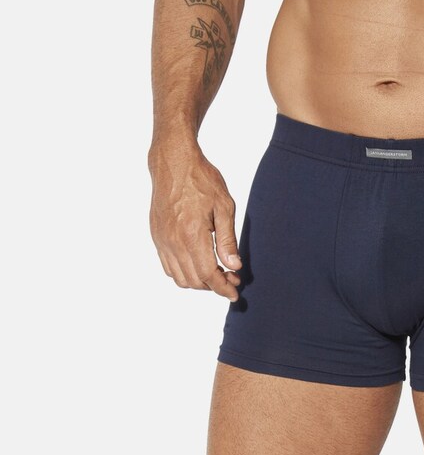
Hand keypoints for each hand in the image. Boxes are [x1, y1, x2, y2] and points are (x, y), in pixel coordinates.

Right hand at [148, 139, 240, 301]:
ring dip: (199, 282)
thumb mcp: (224, 206)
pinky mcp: (156, 236)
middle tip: (231, 278)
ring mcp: (162, 239)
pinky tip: (197, 263)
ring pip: (179, 278)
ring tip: (215, 272)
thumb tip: (233, 266)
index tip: (235, 293)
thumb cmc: (201, 179)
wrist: (173, 161)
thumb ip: (228, 240)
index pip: (208, 275)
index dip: (223, 288)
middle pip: (194, 281)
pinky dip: (183, 273)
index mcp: (192, 234)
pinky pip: (167, 266)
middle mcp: (173, 241)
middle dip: (214, 286)